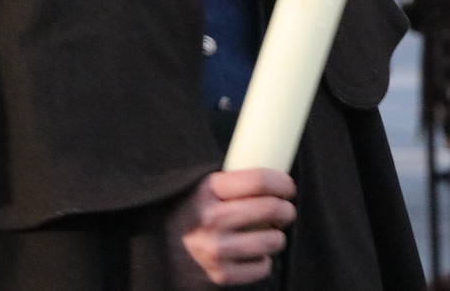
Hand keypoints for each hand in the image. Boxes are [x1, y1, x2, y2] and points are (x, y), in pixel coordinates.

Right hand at [167, 169, 296, 287]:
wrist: (161, 251)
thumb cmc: (191, 214)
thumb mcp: (203, 189)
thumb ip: (231, 182)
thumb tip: (273, 174)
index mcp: (207, 190)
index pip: (258, 180)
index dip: (282, 183)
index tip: (288, 188)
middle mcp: (210, 219)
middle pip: (270, 208)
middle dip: (286, 210)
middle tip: (285, 211)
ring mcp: (215, 249)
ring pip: (271, 240)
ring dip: (278, 237)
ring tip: (271, 234)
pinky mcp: (220, 275)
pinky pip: (262, 267)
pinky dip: (263, 261)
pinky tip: (253, 254)